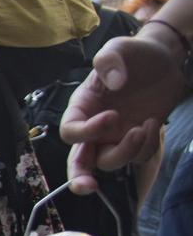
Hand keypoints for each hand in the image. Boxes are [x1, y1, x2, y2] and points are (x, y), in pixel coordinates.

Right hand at [63, 32, 187, 193]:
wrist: (164, 60)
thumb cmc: (134, 54)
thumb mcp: (118, 48)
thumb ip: (109, 60)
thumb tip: (114, 82)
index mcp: (82, 107)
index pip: (70, 131)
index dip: (87, 131)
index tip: (112, 116)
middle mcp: (94, 127)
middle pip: (79, 161)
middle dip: (80, 177)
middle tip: (88, 187)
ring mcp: (115, 136)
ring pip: (111, 162)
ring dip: (128, 152)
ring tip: (143, 127)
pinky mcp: (137, 140)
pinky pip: (139, 157)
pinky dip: (147, 146)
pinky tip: (152, 122)